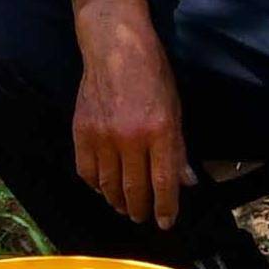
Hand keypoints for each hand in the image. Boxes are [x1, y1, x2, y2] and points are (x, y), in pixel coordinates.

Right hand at [69, 0, 188, 229]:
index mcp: (159, 130)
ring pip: (109, 186)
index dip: (165, 208)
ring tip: (124, 206)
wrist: (114, 46)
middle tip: (143, 216)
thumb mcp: (174, 108)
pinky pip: (87, 171)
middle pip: (134, 190)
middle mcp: (130, 138)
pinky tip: (103, 185)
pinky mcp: (82, 132)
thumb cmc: (151, 73)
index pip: (163, 183)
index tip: (165, 222)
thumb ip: (177, 148)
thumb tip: (186, 182)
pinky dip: (95, 184)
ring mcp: (103, 136)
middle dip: (140, 209)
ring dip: (118, 201)